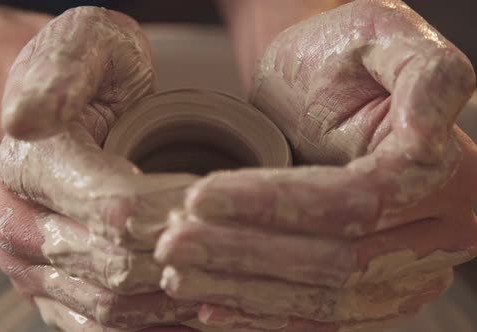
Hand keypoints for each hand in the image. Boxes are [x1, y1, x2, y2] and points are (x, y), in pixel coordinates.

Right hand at [0, 7, 198, 330]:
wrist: (65, 111)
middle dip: (184, 255)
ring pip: (113, 306)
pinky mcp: (52, 293)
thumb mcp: (83, 45)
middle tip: (237, 238)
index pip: (114, 209)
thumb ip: (59, 73)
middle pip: (117, 265)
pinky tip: (193, 308)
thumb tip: (26, 121)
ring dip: (174, 297)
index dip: (177, 210)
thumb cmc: (90, 73)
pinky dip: (151, 324)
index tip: (222, 196)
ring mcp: (32, 268)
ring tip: (225, 273)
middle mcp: (18, 227)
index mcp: (29, 167)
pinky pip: (102, 327)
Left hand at [156, 1, 476, 330]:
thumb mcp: (382, 35)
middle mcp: (437, 231)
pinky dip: (264, 316)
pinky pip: (320, 313)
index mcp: (445, 171)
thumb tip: (428, 138)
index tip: (201, 195)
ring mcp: (405, 267)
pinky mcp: (372, 283)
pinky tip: (213, 310)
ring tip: (178, 274)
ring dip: (243, 291)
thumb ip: (426, 75)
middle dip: (244, 255)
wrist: (326, 83)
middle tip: (173, 242)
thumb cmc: (343, 53)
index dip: (273, 205)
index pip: (354, 202)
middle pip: (336, 262)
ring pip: (322, 297)